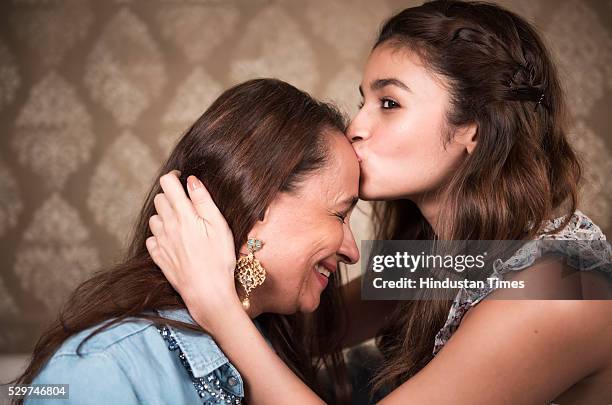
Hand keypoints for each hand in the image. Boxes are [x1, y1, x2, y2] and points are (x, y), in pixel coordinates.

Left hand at [146, 171, 240, 332]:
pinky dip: (160, 236)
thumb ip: (203, 200)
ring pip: (154, 219)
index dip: (174, 177)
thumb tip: (191, 180)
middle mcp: (167, 225)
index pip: (167, 183)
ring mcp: (160, 242)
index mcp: (183, 214)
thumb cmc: (219, 258)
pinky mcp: (158, 257)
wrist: (207, 291)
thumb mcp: (218, 225)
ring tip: (182, 225)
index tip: (182, 179)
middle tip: (187, 205)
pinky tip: (174, 242)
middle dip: (171, 196)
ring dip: (164, 216)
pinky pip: (152, 239)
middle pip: (159, 199)